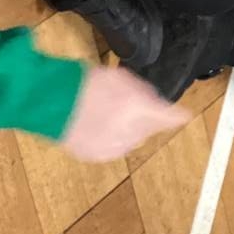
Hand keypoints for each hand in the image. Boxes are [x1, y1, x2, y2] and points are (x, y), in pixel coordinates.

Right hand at [58, 64, 188, 160]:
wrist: (48, 101)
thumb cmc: (82, 82)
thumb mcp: (118, 77)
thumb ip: (142, 91)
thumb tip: (156, 102)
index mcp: (136, 109)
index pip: (168, 116)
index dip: (178, 115)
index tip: (185, 115)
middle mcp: (128, 132)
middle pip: (149, 128)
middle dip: (146, 118)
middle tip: (129, 104)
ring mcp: (112, 146)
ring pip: (133, 140)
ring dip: (130, 129)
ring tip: (110, 114)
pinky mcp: (96, 155)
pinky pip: (114, 147)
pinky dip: (112, 138)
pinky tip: (98, 125)